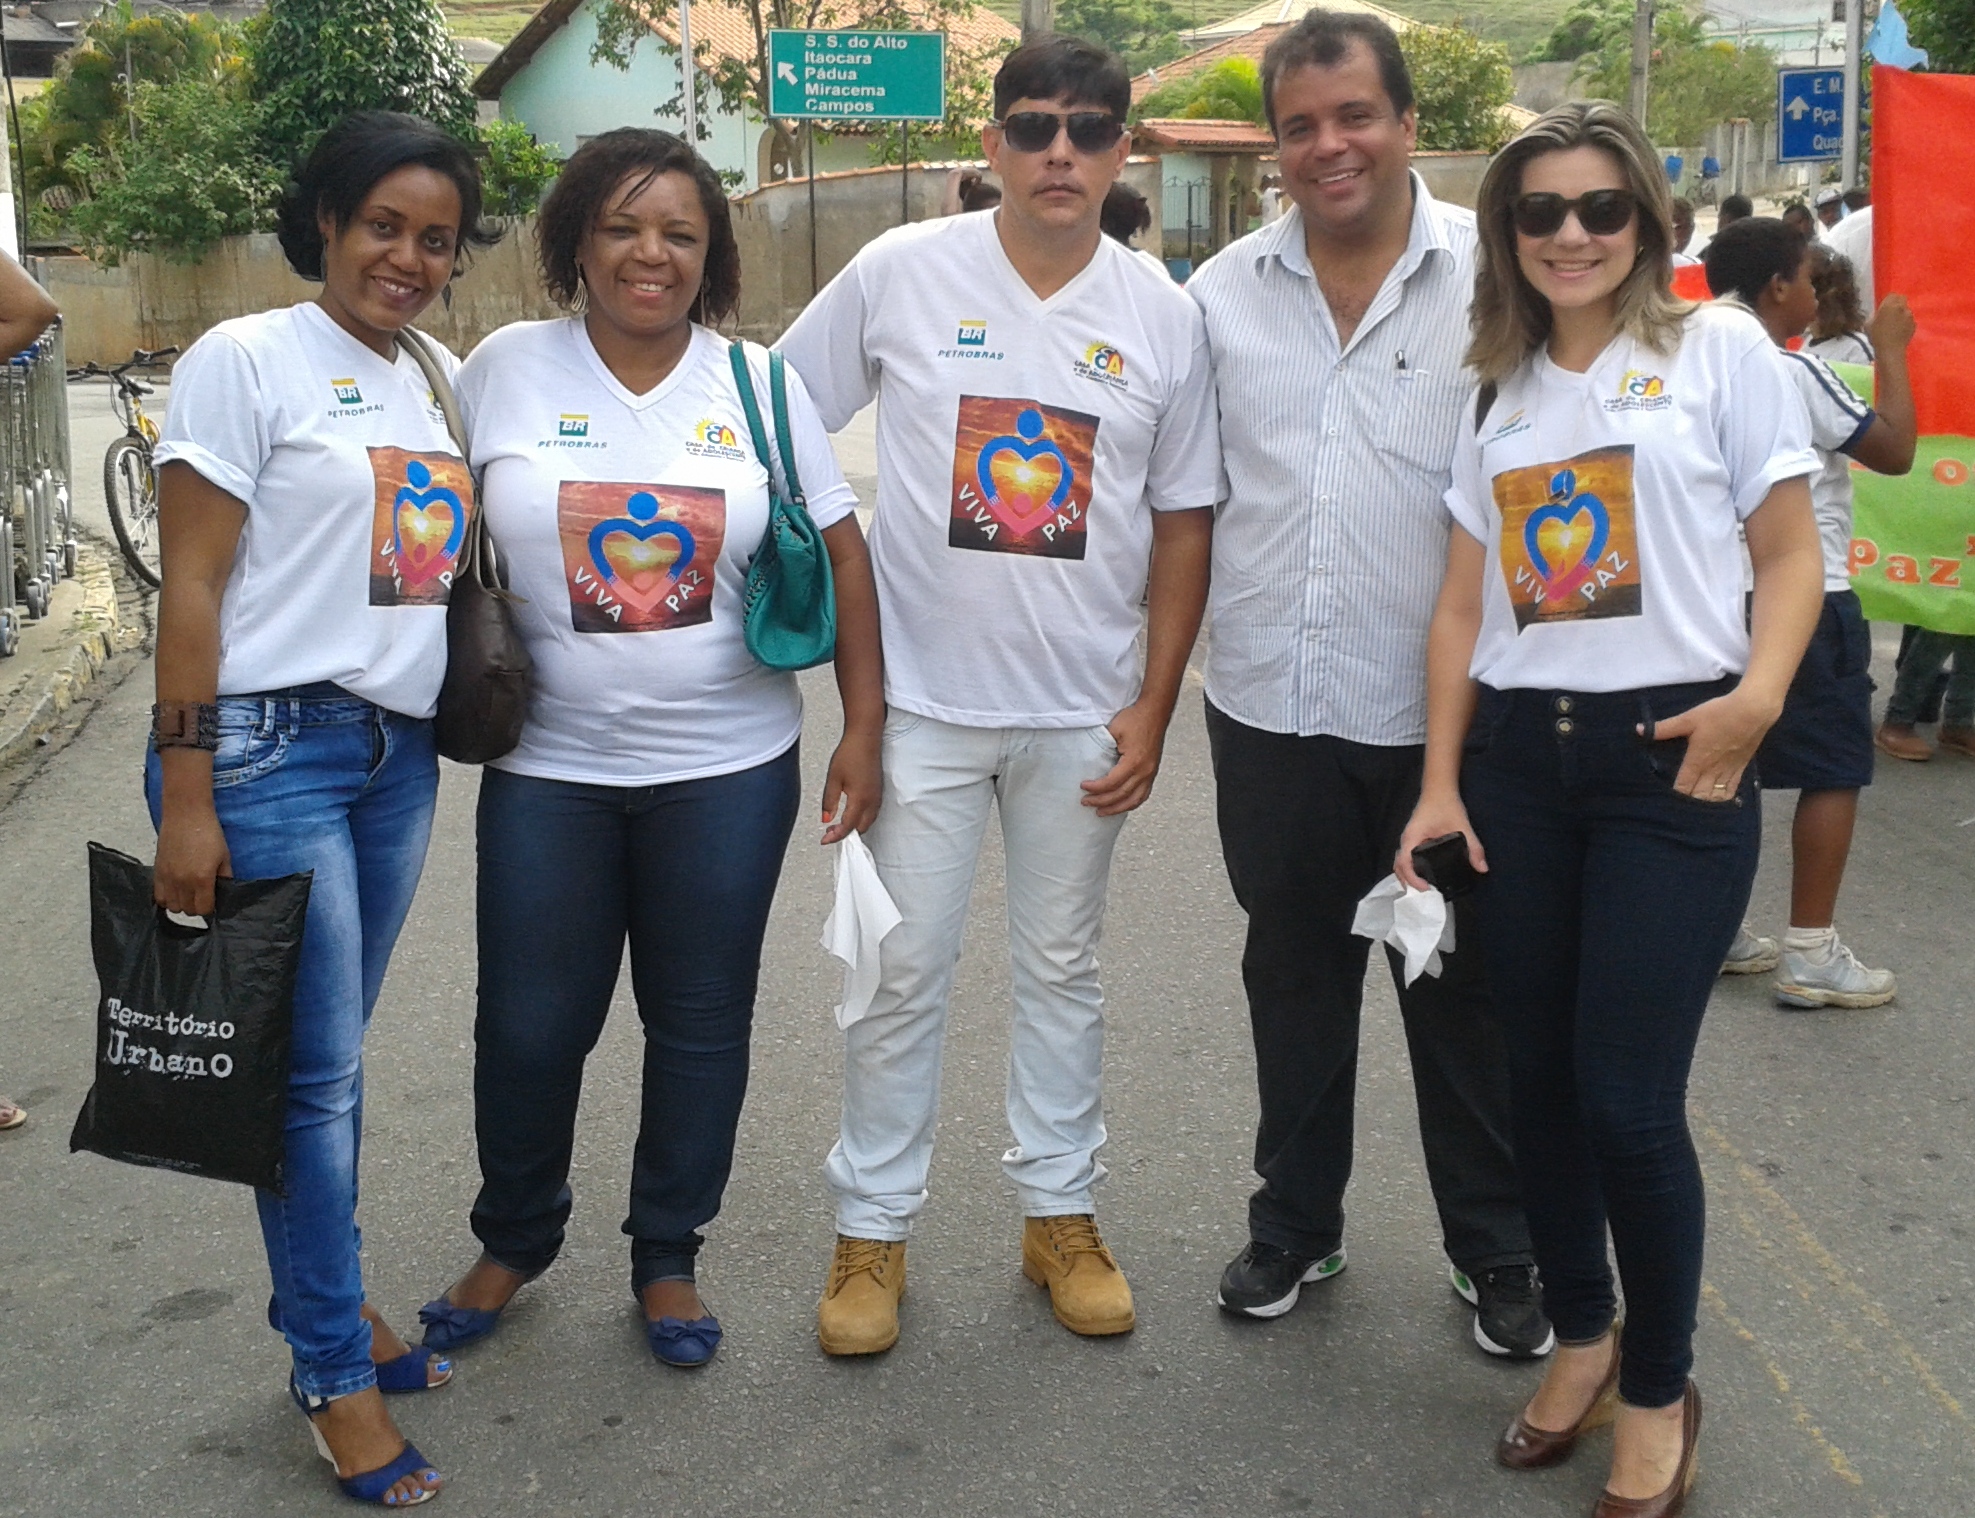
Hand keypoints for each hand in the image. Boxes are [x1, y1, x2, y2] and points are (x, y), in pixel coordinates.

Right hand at [153, 803, 231, 915]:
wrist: (186, 815)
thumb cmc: (209, 833)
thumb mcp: (224, 857)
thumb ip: (224, 878)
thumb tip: (223, 893)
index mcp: (202, 879)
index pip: (204, 909)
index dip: (210, 908)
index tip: (212, 901)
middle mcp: (182, 882)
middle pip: (187, 911)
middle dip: (196, 906)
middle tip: (201, 895)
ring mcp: (167, 878)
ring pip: (172, 907)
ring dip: (181, 903)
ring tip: (188, 893)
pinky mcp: (157, 872)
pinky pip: (158, 897)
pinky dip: (167, 898)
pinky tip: (175, 890)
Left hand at [820, 728, 881, 843]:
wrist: (865, 738)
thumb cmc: (849, 754)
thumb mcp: (833, 779)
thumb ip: (829, 802)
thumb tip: (826, 819)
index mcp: (860, 800)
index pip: (848, 827)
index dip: (835, 836)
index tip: (824, 840)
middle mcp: (872, 801)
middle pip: (861, 828)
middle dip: (846, 834)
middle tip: (829, 832)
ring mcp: (877, 796)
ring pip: (868, 822)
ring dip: (854, 827)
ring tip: (837, 825)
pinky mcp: (879, 791)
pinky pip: (873, 813)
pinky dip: (862, 819)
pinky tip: (851, 815)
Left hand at [1079, 700, 1169, 816]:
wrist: (1155, 712)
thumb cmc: (1136, 718)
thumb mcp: (1113, 729)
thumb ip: (1102, 747)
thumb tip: (1088, 761)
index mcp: (1134, 761)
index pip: (1111, 783)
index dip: (1096, 788)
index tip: (1083, 787)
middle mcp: (1145, 771)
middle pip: (1121, 795)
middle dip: (1101, 802)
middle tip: (1086, 802)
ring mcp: (1151, 773)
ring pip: (1134, 800)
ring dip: (1116, 808)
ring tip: (1101, 812)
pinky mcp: (1153, 772)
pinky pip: (1143, 794)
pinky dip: (1131, 803)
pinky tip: (1121, 806)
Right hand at [1395, 793, 1486, 890]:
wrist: (1439, 789)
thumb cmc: (1446, 805)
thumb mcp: (1462, 826)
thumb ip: (1473, 847)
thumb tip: (1482, 868)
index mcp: (1412, 838)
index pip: (1404, 863)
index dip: (1412, 879)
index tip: (1426, 889)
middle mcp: (1406, 840)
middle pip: (1398, 867)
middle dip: (1408, 882)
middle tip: (1426, 894)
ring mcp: (1408, 840)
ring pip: (1401, 863)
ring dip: (1409, 877)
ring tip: (1425, 888)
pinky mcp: (1414, 839)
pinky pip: (1407, 858)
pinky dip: (1412, 869)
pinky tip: (1425, 875)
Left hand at [1639, 690, 1777, 800]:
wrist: (1754, 710)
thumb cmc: (1719, 714)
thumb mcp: (1689, 719)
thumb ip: (1665, 728)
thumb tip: (1639, 730)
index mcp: (1697, 761)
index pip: (1683, 787)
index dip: (1674, 796)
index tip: (1666, 798)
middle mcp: (1712, 770)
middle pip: (1699, 797)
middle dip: (1689, 802)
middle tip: (1679, 804)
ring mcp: (1729, 770)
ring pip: (1715, 796)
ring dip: (1705, 802)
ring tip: (1696, 803)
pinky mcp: (1742, 767)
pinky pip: (1732, 789)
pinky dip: (1723, 797)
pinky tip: (1717, 799)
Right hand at [1867, 293, 1914, 353]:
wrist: (1890, 350)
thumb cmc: (1876, 336)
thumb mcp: (1868, 324)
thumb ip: (1875, 315)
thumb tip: (1878, 314)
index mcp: (1889, 305)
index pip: (1892, 295)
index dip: (1888, 300)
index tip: (1884, 306)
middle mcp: (1902, 307)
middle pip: (1902, 299)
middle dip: (1897, 303)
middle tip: (1891, 311)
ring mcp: (1910, 316)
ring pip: (1906, 309)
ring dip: (1901, 313)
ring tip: (1895, 323)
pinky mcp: (1914, 324)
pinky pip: (1909, 319)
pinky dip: (1905, 322)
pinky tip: (1900, 330)